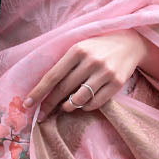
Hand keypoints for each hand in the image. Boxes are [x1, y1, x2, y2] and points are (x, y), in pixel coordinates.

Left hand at [23, 31, 148, 116]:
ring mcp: (105, 72)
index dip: (39, 92)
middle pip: (64, 89)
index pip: (53, 75)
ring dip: (68, 107)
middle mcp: (91, 61)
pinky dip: (86, 107)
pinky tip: (83, 103)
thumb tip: (46, 90)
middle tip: (42, 115)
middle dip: (50, 104)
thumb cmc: (98, 47)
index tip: (28, 104)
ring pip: (79, 99)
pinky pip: (95, 103)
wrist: (130, 43)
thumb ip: (65, 64)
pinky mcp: (117, 83)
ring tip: (65, 107)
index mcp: (77, 50)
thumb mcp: (80, 47)